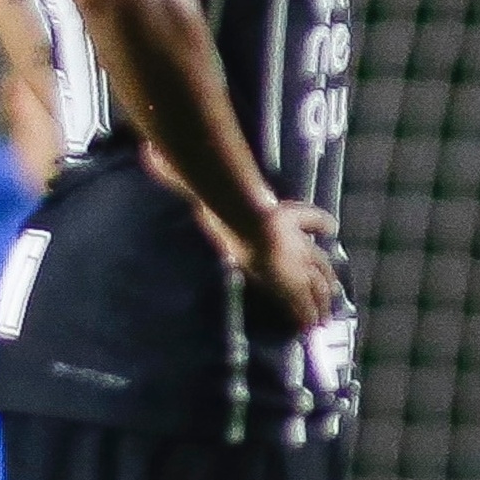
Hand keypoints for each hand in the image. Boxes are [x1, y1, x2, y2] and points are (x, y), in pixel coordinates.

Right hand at [141, 143, 338, 330]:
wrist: (245, 219)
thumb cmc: (229, 203)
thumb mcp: (209, 185)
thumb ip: (176, 174)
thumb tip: (147, 151)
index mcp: (282, 218)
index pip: (310, 218)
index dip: (321, 223)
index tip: (331, 227)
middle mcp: (293, 241)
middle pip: (319, 257)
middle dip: (325, 272)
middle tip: (331, 285)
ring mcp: (295, 261)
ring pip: (318, 282)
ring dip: (322, 297)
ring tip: (324, 314)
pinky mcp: (289, 283)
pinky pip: (304, 303)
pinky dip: (307, 315)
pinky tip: (309, 327)